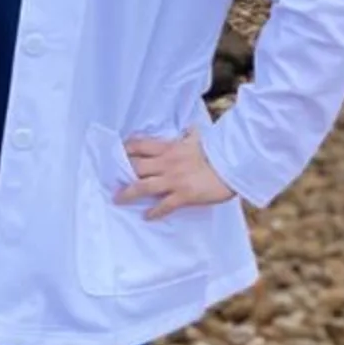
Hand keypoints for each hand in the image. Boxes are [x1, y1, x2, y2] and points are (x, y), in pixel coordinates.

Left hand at [115, 126, 234, 220]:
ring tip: (117, 199)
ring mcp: (173, 180)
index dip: (126, 149)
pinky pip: (164, 206)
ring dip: (128, 193)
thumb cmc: (217, 151)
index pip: (140, 145)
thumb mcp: (200, 139)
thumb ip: (191, 135)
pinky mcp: (183, 195)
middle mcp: (166, 163)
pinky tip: (146, 216)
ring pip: (142, 187)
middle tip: (110, 178)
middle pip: (135, 166)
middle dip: (121, 172)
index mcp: (169, 148)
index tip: (116, 153)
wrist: (233, 165)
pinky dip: (154, 212)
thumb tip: (191, 128)